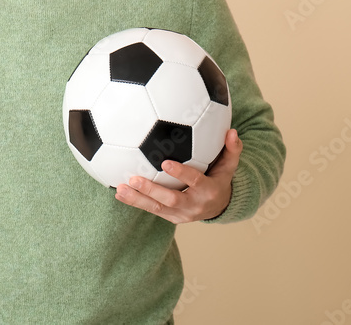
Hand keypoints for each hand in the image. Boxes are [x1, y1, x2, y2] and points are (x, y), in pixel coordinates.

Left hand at [114, 129, 242, 223]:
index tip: (165, 163)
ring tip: (120, 189)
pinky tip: (118, 192)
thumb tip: (231, 131)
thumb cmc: (220, 179)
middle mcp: (194, 205)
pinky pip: (151, 210)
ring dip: (137, 199)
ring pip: (157, 208)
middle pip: (171, 199)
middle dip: (152, 190)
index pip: (195, 181)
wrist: (219, 207)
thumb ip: (232, 149)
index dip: (181, 174)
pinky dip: (135, 202)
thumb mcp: (229, 166)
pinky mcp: (170, 217)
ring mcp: (181, 214)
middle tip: (135, 179)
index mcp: (208, 190)